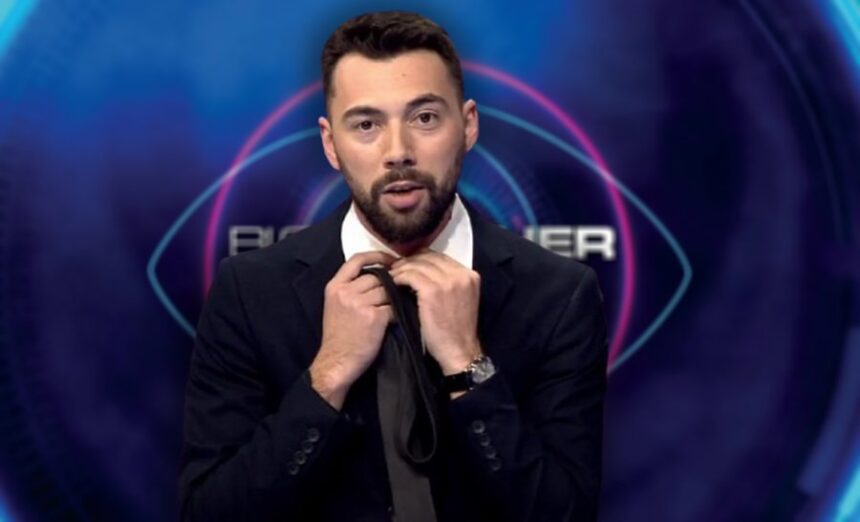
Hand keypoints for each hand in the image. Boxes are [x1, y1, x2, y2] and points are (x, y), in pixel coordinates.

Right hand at [310, 251, 395, 408]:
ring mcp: (359, 303)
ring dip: (396, 298)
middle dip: (391, 283)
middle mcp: (346, 291)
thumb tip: (377, 276)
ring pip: (388, 291)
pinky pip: (393, 307)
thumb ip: (350, 288)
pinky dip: (398, 313)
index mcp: (335, 286)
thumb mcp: (336, 306)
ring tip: (401, 304)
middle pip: (377, 277)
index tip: (391, 260)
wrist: (337, 362)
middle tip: (402, 288)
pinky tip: (397, 319)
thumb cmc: (339, 337)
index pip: (357, 259)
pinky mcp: (373, 317)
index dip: (377, 255)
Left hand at [390, 250, 481, 375]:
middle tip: (396, 267)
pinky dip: (400, 277)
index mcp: (470, 275)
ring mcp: (448, 282)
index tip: (409, 264)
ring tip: (392, 275)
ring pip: (418, 264)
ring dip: (402, 268)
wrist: (459, 351)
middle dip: (411, 260)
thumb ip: (450, 283)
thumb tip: (425, 271)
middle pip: (429, 257)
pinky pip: (410, 276)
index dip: (422, 258)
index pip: (441, 257)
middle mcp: (461, 275)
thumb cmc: (456, 330)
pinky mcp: (432, 291)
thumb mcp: (461, 299)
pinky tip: (393, 282)